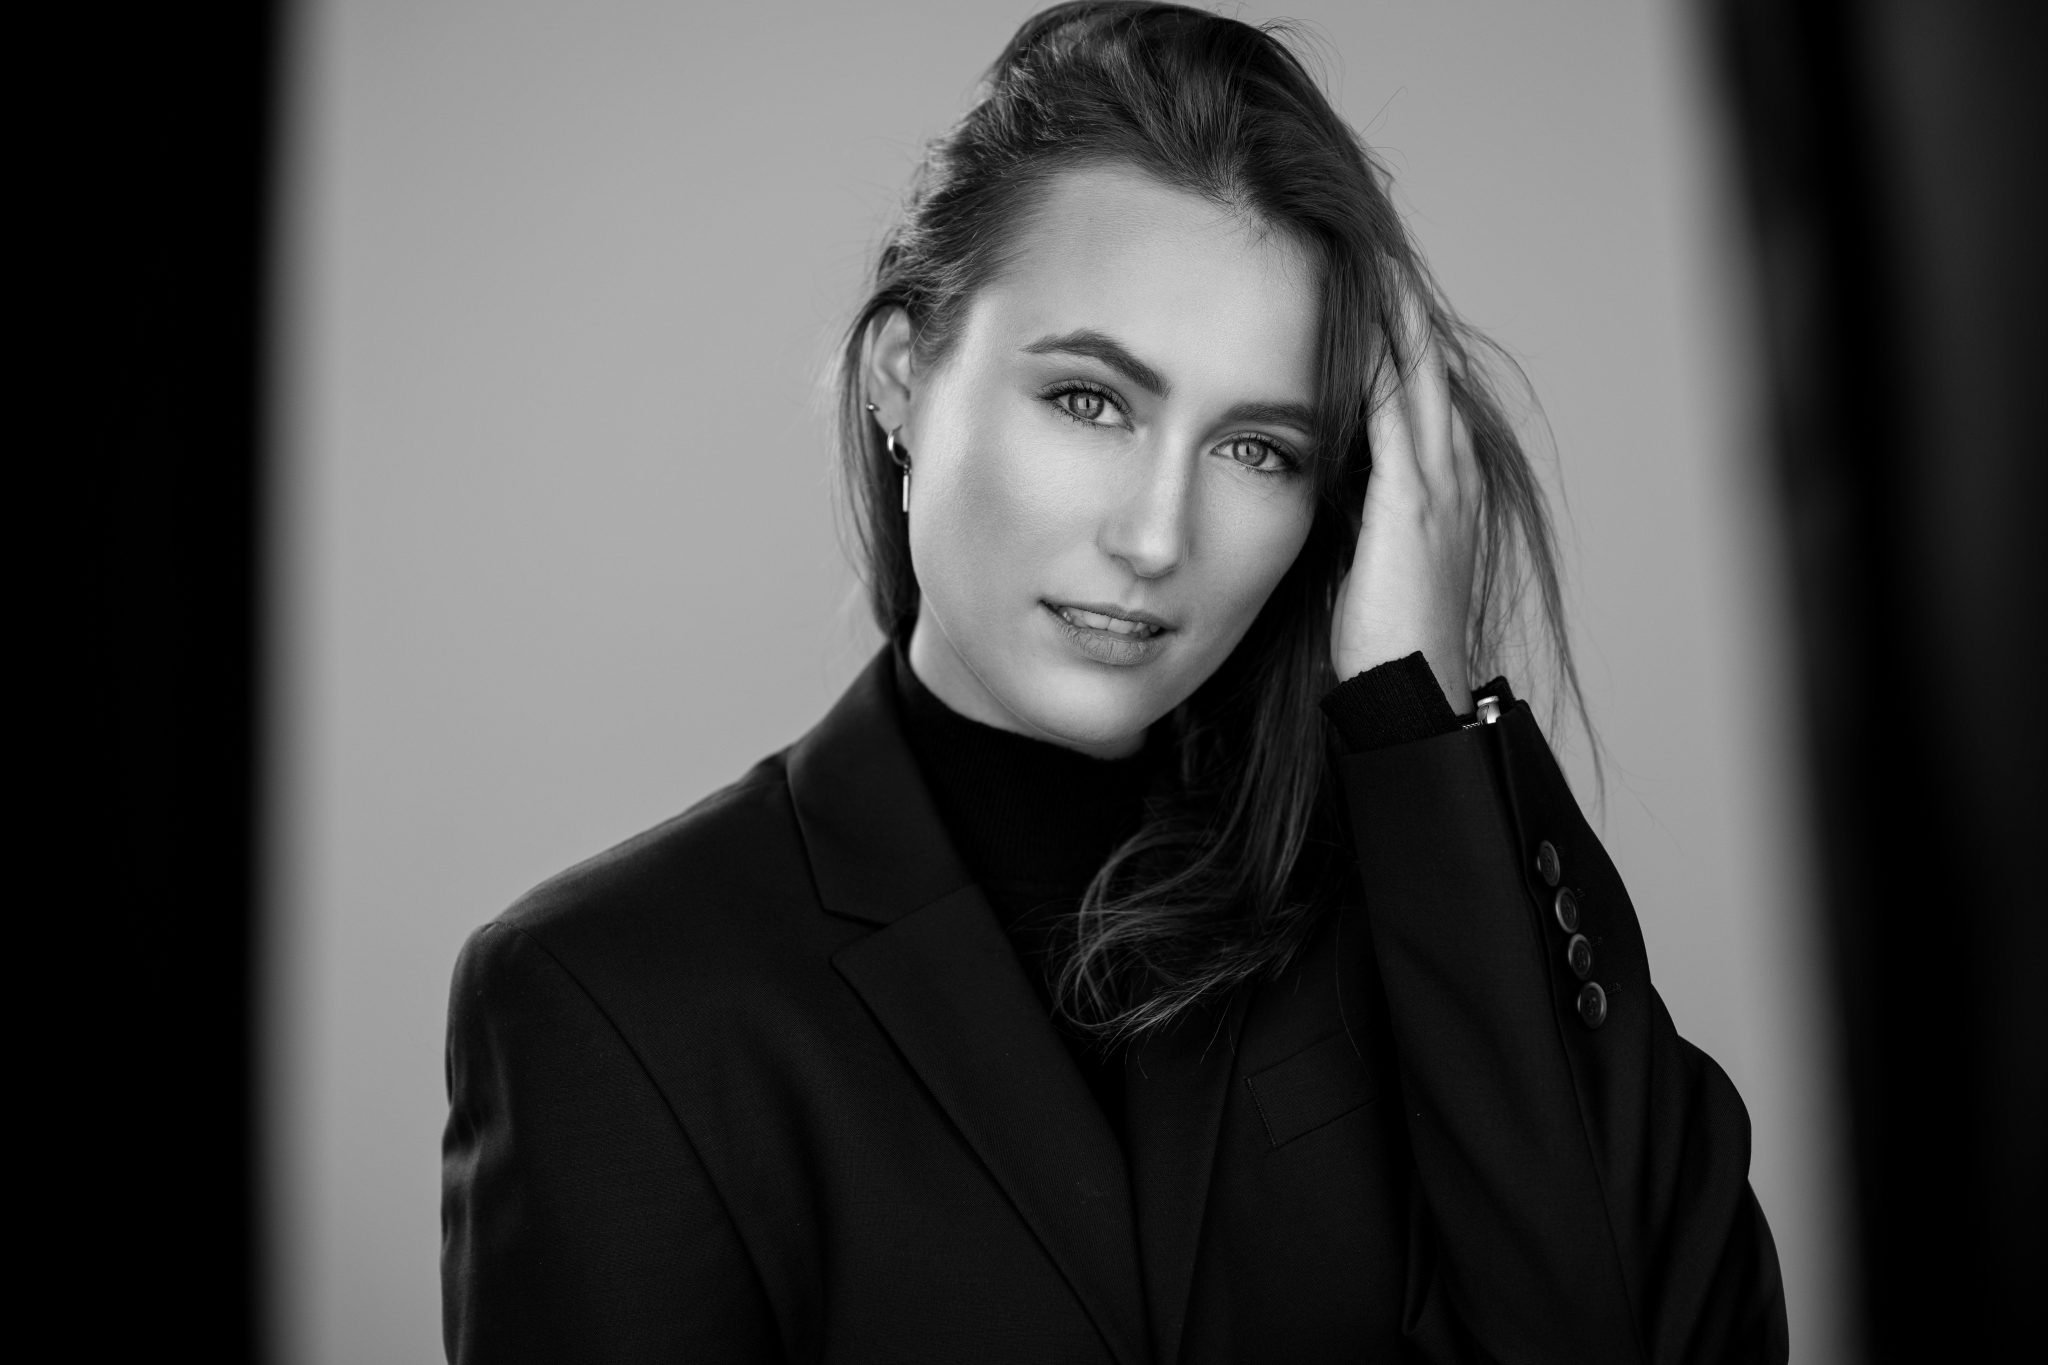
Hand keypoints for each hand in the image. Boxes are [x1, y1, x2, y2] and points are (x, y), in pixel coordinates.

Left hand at [1329, 292, 1481, 705]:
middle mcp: (1452, 473)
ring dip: (1392, 319)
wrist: (1411, 687)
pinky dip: (1377, 365)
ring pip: (1418, 376)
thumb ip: (1356, 509)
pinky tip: (1356, 326)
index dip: (1399, 340)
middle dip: (1400, 309)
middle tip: (1371, 250)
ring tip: (1367, 262)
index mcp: (1446, 485)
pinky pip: (1394, 413)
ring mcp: (1439, 484)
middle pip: (1428, 367)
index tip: (1369, 291)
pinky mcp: (1412, 500)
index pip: (1423, 392)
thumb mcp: (1368, 556)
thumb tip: (1316, 477)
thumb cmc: (1384, 637)